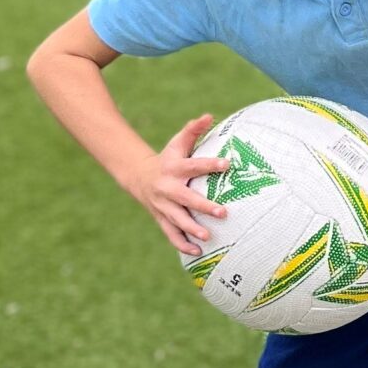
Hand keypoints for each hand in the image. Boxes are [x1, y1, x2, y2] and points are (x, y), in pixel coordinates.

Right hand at [133, 114, 232, 256]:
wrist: (139, 177)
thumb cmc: (168, 159)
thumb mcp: (177, 143)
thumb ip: (193, 130)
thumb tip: (209, 115)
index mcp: (174, 169)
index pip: (194, 166)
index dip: (210, 164)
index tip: (227, 164)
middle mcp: (168, 189)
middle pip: (186, 199)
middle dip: (204, 206)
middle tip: (224, 212)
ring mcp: (163, 206)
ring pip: (177, 220)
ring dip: (192, 229)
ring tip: (208, 236)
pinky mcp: (162, 219)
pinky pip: (171, 234)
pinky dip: (183, 244)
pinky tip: (198, 252)